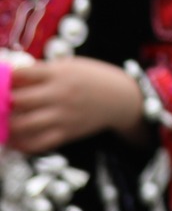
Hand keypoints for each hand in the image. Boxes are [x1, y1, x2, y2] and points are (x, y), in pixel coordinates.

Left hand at [5, 58, 146, 153]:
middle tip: (1, 103)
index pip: (21, 74)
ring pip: (23, 124)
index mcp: (59, 74)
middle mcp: (59, 95)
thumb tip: (11, 77)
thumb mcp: (70, 66)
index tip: (3, 80)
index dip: (6, 77)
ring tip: (3, 122)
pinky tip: (14, 140)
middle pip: (17, 99)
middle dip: (3, 101)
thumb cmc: (92, 79)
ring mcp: (63, 116)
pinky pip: (38, 144)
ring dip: (7, 124)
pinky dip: (21, 145)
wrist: (121, 99)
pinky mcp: (67, 133)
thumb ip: (42, 71)